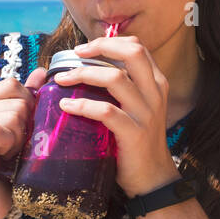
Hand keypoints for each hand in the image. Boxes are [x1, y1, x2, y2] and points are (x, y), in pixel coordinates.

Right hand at [0, 66, 48, 218]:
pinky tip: (4, 159)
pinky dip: (9, 144)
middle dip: (26, 125)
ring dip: (19, 138)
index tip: (25, 129)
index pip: (12, 84)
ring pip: (11, 114)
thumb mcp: (24, 131)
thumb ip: (29, 100)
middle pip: (16, 99)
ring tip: (10, 155)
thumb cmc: (10, 171)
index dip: (29, 103)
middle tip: (16, 148)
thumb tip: (42, 71)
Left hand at [52, 36, 182, 197]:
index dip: (111, 41)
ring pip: (116, 79)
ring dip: (83, 74)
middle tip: (76, 53)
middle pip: (133, 53)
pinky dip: (83, 106)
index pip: (137, 47)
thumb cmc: (138, 141)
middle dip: (101, 47)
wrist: (153, 177)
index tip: (86, 48)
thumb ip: (124, 89)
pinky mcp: (134, 133)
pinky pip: (107, 112)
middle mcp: (155, 93)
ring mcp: (146, 113)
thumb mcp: (139, 108)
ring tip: (63, 80)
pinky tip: (66, 106)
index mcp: (156, 83)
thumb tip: (90, 71)